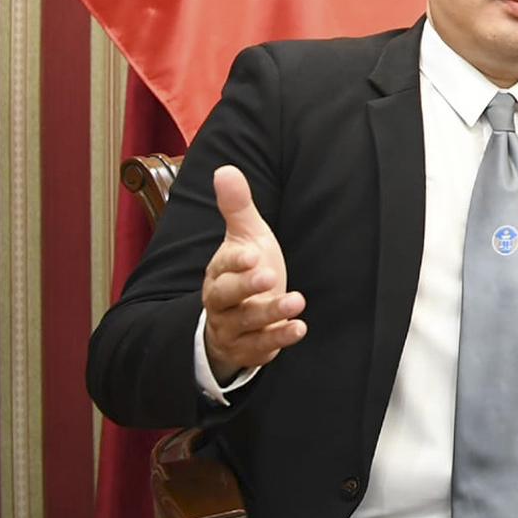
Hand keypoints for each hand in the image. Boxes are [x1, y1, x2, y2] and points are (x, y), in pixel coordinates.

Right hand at [201, 165, 305, 383]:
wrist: (233, 316)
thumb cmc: (244, 269)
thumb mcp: (245, 236)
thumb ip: (237, 207)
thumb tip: (225, 169)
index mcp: (218, 272)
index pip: (221, 267)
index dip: (235, 262)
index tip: (252, 253)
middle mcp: (220, 302)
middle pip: (225, 297)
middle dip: (247, 288)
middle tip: (271, 276)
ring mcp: (232, 327)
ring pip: (245, 325)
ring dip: (271, 315)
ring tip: (297, 302)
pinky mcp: (248, 348)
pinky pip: (259, 348)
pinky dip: (277, 339)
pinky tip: (299, 328)